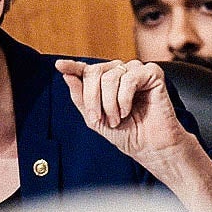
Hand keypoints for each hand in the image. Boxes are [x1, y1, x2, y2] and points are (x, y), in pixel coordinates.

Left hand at [56, 58, 193, 168]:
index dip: (72, 66)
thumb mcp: (94, 118)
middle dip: (92, 98)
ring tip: (116, 119)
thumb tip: (66, 75)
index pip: (86, 70)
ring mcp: (136, 71)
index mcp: (106, 81)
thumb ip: (80, 97)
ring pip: (110, 76)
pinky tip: (126, 111)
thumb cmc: (126, 133)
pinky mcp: (152, 73)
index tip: (59, 65)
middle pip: (94, 72)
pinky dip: (124, 98)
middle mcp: (120, 72)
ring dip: (109, 103)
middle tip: (99, 119)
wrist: (149, 146)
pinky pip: (129, 78)